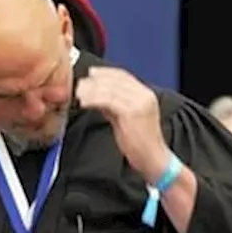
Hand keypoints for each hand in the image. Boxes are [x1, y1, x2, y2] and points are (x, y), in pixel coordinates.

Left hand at [75, 67, 170, 182]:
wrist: (152, 159)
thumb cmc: (140, 143)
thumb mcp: (126, 118)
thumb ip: (114, 105)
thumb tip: (97, 95)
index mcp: (146, 94)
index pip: (123, 75)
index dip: (105, 73)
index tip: (91, 74)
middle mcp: (144, 95)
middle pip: (116, 80)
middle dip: (95, 80)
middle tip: (80, 84)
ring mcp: (139, 103)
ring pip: (110, 89)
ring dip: (92, 89)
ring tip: (79, 93)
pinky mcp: (131, 113)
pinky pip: (108, 100)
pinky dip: (94, 99)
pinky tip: (84, 103)